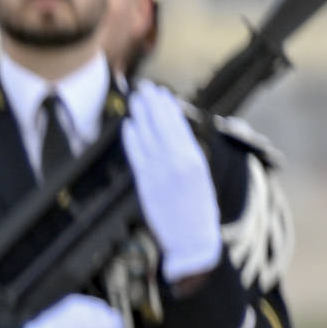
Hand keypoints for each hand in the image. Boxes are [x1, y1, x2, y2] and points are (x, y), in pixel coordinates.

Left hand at [122, 82, 222, 281]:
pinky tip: (128, 125)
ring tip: (135, 99)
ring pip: (150, 137)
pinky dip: (132, 139)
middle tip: (144, 87)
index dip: (169, 109)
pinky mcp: (147, 184)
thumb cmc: (197, 213)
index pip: (180, 127)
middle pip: (164, 126)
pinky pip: (138, 156)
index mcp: (195, 159)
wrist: (193, 241)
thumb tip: (173, 140)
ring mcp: (162, 172)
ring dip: (141, 116)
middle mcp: (180, 162)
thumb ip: (185, 159)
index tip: (162, 94)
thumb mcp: (198, 180)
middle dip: (154, 105)